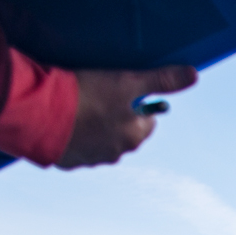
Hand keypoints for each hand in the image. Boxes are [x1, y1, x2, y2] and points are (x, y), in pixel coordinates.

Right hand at [58, 66, 197, 168]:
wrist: (41, 113)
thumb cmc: (88, 96)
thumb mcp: (128, 82)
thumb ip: (161, 80)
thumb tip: (193, 74)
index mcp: (133, 137)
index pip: (147, 121)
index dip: (137, 104)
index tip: (123, 91)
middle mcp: (115, 154)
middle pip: (123, 132)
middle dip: (115, 116)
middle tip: (99, 94)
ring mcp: (89, 160)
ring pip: (98, 140)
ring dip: (93, 126)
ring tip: (78, 105)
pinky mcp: (65, 160)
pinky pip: (73, 147)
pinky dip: (71, 135)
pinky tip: (62, 120)